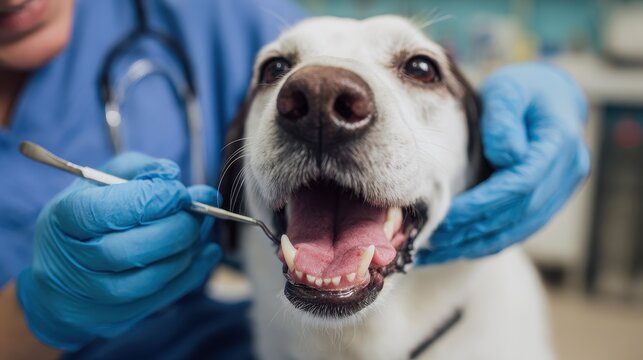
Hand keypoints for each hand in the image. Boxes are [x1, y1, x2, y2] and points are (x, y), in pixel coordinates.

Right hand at [16, 153, 220, 350]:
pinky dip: (192, 272)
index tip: (180, 191)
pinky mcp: (116, 318)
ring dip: (187, 250)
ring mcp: (93, 296)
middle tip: (199, 210)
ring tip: (200, 227)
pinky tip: (206, 251)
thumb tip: (171, 173)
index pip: (107, 211)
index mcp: (64, 219)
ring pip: (151, 278)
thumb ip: (137, 169)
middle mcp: (74, 262)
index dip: (153, 199)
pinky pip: (164, 297)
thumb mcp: (99, 182)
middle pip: (130, 251)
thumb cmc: (85, 218)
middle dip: (177, 228)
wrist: (59, 279)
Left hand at [417, 62, 590, 264]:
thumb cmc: (521, 91)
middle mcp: (566, 173)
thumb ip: (504, 116)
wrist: (547, 98)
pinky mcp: (547, 204)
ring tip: (432, 252)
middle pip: (517, 214)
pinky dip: (483, 243)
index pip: (520, 185)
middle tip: (429, 240)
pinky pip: (515, 231)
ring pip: (516, 230)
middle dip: (470, 230)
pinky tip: (452, 249)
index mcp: (559, 143)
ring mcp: (560, 192)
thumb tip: (506, 154)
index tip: (445, 216)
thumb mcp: (509, 90)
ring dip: (472, 245)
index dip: (482, 204)